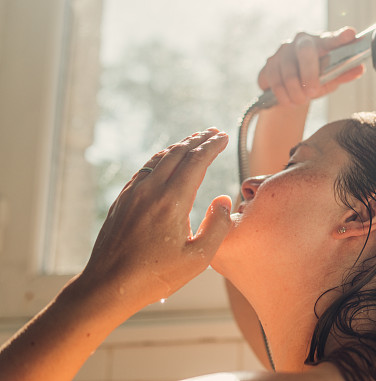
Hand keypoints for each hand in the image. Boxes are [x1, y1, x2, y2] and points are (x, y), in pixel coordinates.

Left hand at [78, 129, 232, 314]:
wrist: (107, 286)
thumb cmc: (155, 276)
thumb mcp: (198, 259)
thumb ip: (217, 226)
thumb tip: (223, 199)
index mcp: (172, 201)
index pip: (196, 161)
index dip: (212, 146)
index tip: (224, 137)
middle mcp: (151, 191)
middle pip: (178, 153)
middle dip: (198, 140)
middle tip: (214, 133)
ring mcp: (133, 193)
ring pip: (159, 158)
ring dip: (180, 146)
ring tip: (194, 141)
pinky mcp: (122, 200)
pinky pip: (145, 169)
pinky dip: (161, 158)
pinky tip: (166, 161)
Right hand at [257, 27, 365, 105]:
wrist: (292, 88)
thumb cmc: (316, 77)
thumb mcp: (332, 77)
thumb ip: (344, 73)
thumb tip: (360, 68)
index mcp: (321, 42)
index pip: (332, 38)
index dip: (341, 37)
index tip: (350, 34)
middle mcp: (301, 41)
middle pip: (305, 52)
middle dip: (309, 75)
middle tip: (313, 92)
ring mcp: (282, 50)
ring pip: (287, 71)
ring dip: (294, 91)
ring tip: (300, 101)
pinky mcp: (268, 63)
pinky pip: (271, 79)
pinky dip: (281, 94)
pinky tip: (288, 100)